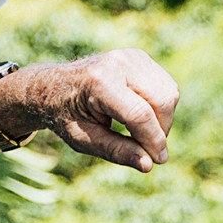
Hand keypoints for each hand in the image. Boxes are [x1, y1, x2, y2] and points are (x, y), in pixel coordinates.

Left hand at [0, 50, 178, 171]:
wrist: (52, 87)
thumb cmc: (66, 116)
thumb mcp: (83, 139)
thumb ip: (116, 151)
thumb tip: (149, 165)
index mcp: (98, 82)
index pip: (139, 114)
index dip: (153, 140)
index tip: (159, 161)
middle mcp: (117, 63)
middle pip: (162, 101)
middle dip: (160, 130)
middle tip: (145, 147)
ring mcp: (130, 56)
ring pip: (169, 93)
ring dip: (163, 118)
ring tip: (138, 131)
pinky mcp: (139, 57)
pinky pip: (166, 86)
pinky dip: (161, 106)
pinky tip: (140, 114)